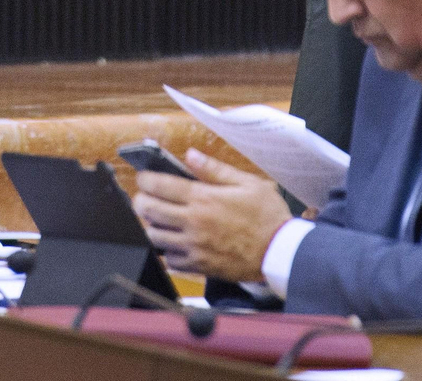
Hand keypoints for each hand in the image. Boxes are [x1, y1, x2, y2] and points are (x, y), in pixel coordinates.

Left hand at [132, 149, 293, 282]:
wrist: (280, 252)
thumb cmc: (267, 216)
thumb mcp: (247, 183)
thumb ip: (215, 169)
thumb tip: (191, 156)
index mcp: (204, 198)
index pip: (160, 185)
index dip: (146, 179)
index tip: (145, 177)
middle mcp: (194, 222)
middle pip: (149, 210)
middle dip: (141, 200)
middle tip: (145, 197)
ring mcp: (194, 245)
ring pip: (154, 236)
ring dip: (151, 225)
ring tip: (159, 219)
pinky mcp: (199, 265)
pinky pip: (170, 259)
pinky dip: (167, 250)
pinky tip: (176, 242)